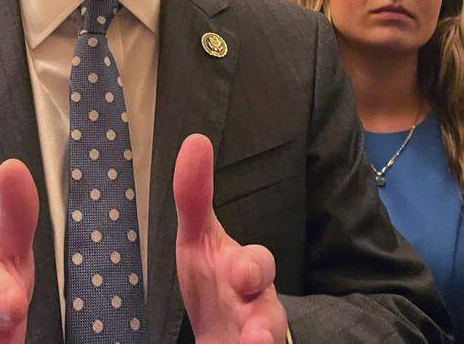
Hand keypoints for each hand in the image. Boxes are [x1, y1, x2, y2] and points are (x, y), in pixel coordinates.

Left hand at [174, 134, 287, 343]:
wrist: (224, 335)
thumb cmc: (213, 282)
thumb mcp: (197, 239)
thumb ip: (194, 196)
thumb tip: (195, 139)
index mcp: (247, 272)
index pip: (258, 265)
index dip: (252, 268)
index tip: (239, 272)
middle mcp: (258, 306)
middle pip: (269, 312)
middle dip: (261, 314)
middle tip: (246, 306)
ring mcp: (257, 332)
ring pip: (267, 336)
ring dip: (262, 340)